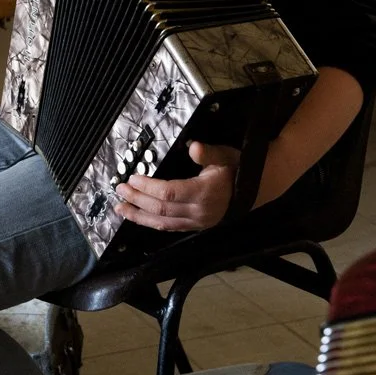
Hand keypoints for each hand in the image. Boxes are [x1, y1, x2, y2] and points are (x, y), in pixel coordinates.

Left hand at [114, 141, 240, 231]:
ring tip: (121, 209)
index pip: (169, 193)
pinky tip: (139, 217)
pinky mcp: (196, 226)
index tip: (132, 178)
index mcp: (204, 193)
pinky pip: (170, 228)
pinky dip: (152, 223)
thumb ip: (208, 153)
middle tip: (120, 190)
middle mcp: (199, 212)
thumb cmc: (237, 169)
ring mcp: (197, 222)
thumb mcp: (225, 155)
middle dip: (137, 200)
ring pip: (163, 224)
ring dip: (139, 217)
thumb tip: (193, 146)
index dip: (148, 187)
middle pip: (161, 210)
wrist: (255, 190)